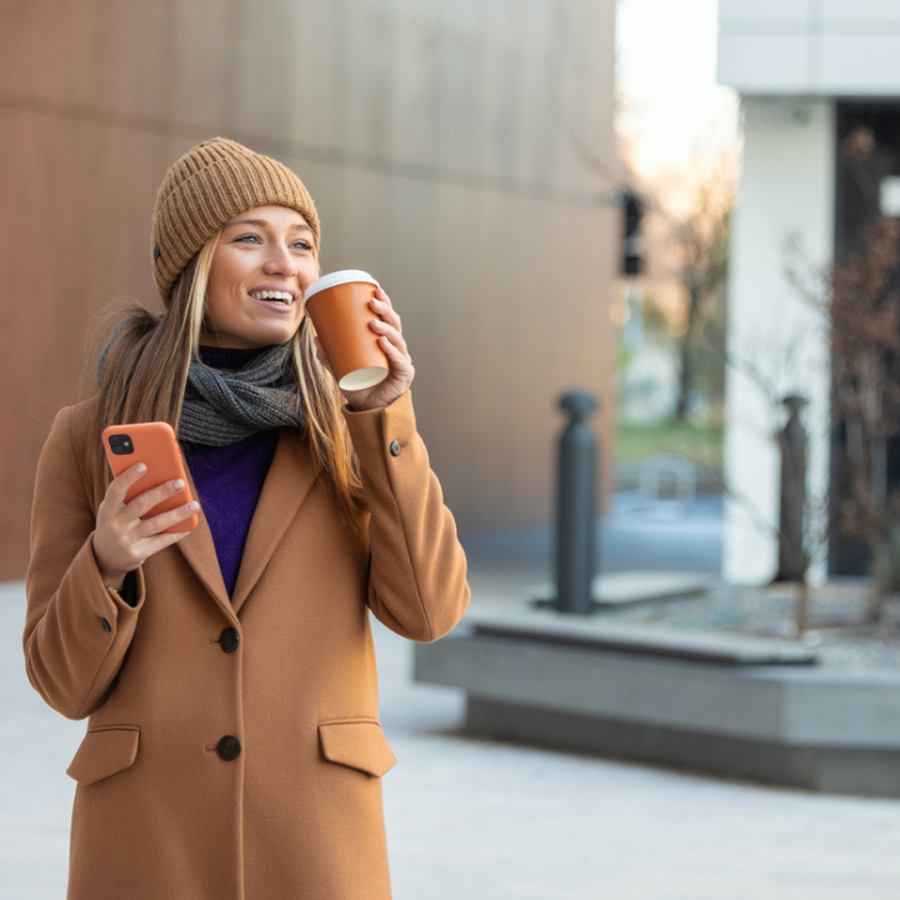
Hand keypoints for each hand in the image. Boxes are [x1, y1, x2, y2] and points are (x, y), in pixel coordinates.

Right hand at [92, 463, 198, 590]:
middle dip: (162, 492)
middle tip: (180, 482)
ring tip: (194, 505)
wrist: (105, 558)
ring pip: (157, 524)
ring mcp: (127, 540)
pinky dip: (178, 533)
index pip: (116, 490)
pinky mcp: (139, 553)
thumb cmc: (115, 522)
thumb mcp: (113, 509)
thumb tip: (158, 474)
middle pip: (141, 504)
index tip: (143, 465)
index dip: (128, 477)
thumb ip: (128, 494)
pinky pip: (162, 541)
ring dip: (178, 513)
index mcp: (108, 509)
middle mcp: (116, 524)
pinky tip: (190, 524)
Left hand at [315, 287, 414, 410]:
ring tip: (373, 323)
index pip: (388, 318)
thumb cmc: (360, 387)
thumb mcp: (341, 369)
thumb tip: (316, 337)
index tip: (375, 289)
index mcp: (386, 342)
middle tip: (372, 301)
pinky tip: (384, 343)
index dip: (384, 303)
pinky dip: (392, 351)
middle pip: (395, 324)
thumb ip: (330, 355)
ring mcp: (402, 361)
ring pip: (398, 339)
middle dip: (385, 310)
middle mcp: (397, 348)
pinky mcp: (404, 375)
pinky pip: (399, 360)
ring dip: (386, 328)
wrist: (370, 411)